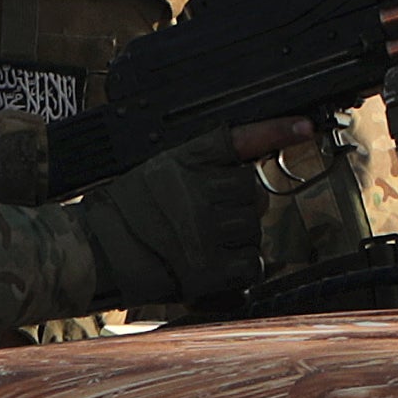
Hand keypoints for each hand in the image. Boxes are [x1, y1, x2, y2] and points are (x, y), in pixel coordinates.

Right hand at [76, 135, 271, 309]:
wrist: (92, 251)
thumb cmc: (124, 213)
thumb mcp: (161, 169)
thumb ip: (203, 164)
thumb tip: (250, 170)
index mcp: (185, 161)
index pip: (240, 140)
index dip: (275, 131)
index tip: (305, 128)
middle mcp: (198, 191)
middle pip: (252, 194)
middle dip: (237, 208)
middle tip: (206, 219)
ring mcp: (204, 230)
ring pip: (253, 229)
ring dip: (237, 239)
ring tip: (203, 242)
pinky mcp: (208, 268)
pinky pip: (249, 264)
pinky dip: (239, 268)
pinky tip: (214, 265)